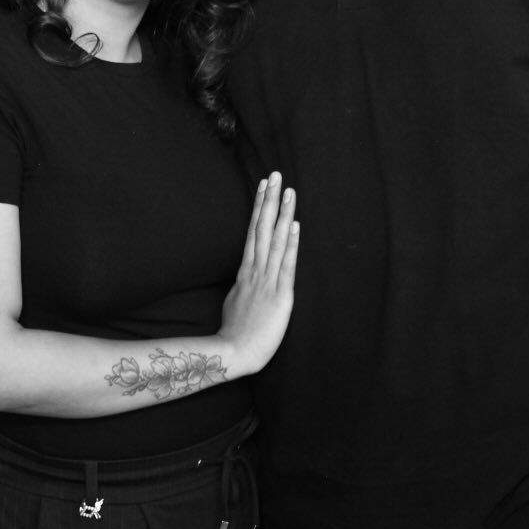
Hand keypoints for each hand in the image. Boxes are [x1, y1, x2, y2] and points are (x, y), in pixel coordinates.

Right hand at [219, 172, 298, 375]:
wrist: (233, 354)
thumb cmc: (236, 332)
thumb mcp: (236, 300)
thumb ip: (244, 284)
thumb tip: (248, 274)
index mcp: (246, 271)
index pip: (253, 231)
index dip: (260, 207)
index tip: (263, 185)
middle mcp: (256, 270)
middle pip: (262, 228)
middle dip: (270, 200)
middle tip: (275, 174)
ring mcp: (267, 281)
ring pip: (274, 240)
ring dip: (282, 213)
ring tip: (288, 190)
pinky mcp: (280, 295)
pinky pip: (286, 265)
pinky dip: (290, 244)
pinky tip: (295, 225)